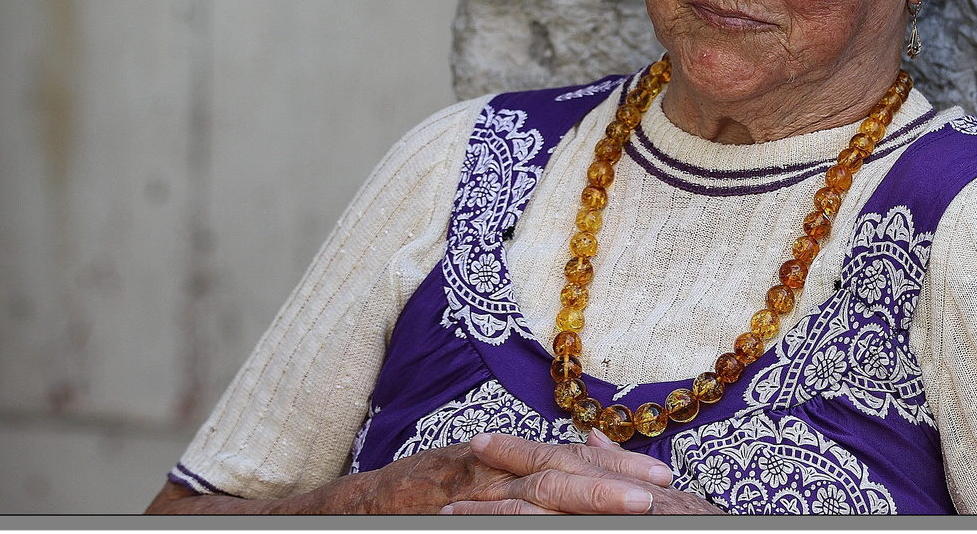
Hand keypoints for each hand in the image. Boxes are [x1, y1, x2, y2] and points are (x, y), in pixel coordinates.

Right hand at [145, 432, 675, 514]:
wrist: (306, 517)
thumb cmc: (386, 509)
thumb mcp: (453, 495)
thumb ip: (506, 491)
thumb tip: (562, 480)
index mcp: (486, 463)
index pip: (563, 460)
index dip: (614, 469)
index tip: (664, 480)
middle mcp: (472, 467)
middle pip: (558, 466)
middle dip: (616, 480)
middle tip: (670, 492)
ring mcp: (448, 487)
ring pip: (529, 487)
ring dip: (586, 495)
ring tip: (638, 507)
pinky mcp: (425, 502)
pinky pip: (483, 510)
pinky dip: (519, 511)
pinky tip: (546, 515)